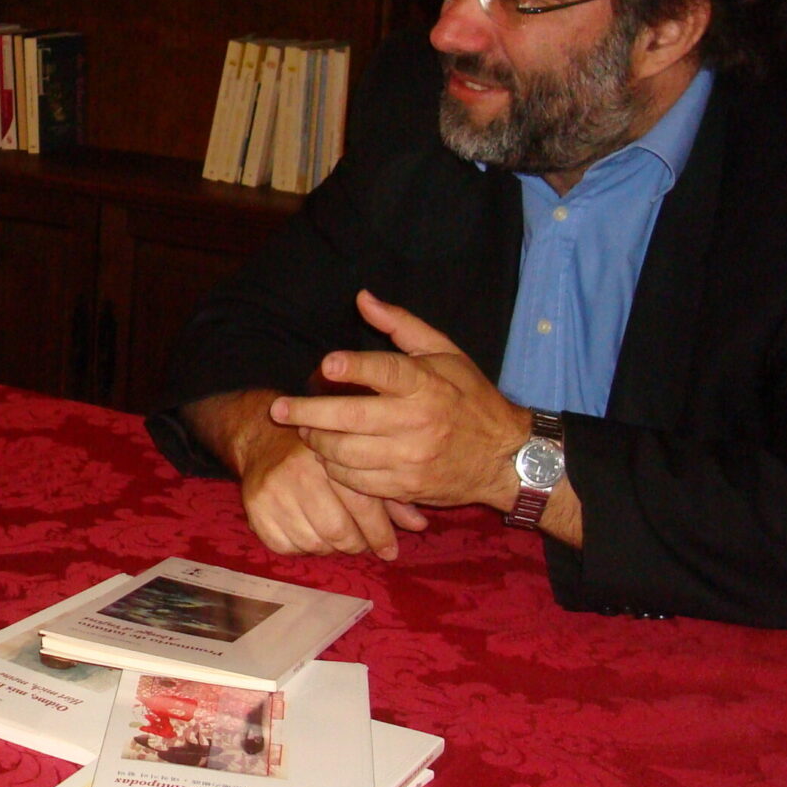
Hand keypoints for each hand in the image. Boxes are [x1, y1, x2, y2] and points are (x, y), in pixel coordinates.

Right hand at [182, 389, 426, 559]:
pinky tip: (310, 535)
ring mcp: (272, 491)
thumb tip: (419, 526)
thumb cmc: (321, 452)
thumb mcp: (359, 460)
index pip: (361, 505)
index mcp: (329, 455)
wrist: (265, 437)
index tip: (391, 551)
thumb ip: (388, 493)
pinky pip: (285, 547)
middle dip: (356, 545)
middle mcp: (298, 471)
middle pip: (338, 531)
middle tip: (361, 544)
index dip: (380, 534)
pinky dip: (301, 549)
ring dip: (330, 548)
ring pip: (313, 543)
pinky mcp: (254, 508)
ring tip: (337, 539)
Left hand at [272, 290, 529, 508]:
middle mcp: (418, 422)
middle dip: (309, 413)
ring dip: (317, 442)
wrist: (506, 457)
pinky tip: (329, 457)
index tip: (326, 363)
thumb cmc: (470, 398)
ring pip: (347, 453)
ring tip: (305, 431)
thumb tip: (362, 298)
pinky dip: (336, 469)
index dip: (355, 367)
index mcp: (428, 384)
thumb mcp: (445, 354)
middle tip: (279, 409)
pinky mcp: (407, 487)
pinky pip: (358, 482)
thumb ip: (402, 326)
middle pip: (353, 417)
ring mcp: (411, 458)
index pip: (387, 372)